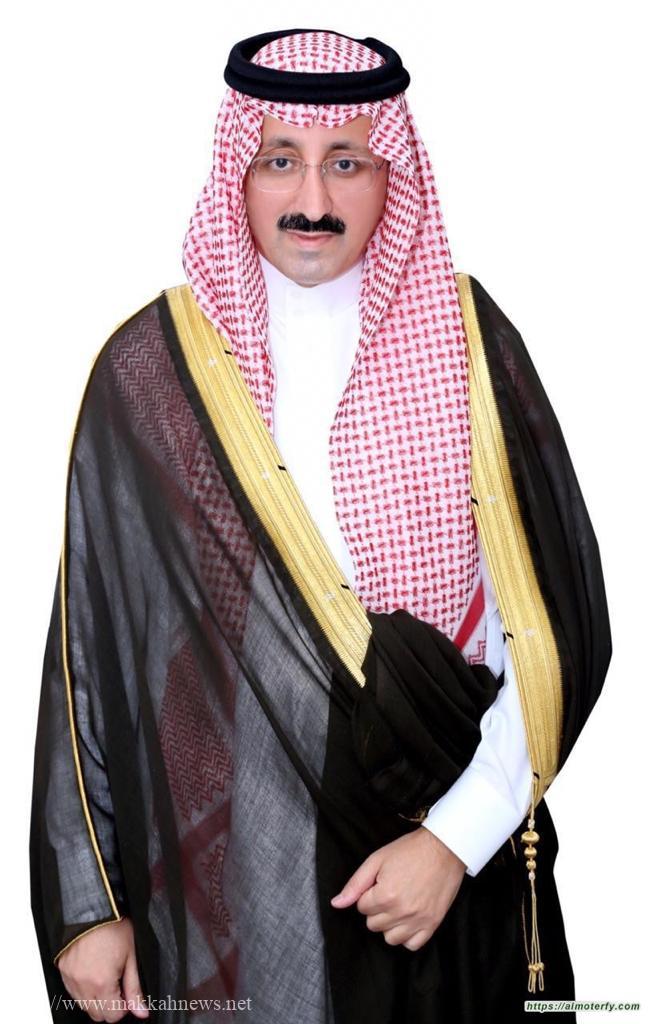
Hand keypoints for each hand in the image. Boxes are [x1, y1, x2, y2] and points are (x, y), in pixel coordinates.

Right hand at [57, 917, 148, 1021]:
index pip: (113, 1016)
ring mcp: (70, 978)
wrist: (93, 905)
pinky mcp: (62, 970)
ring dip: (96, 999)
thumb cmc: (113, 925)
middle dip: (110, 1006)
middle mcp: (83, 984)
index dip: (124, 1007)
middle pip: (97, 1015)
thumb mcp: (132, 956)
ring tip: (106, 975)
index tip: (128, 993)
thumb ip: (135, 988)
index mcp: (102, 983)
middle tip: (118, 984)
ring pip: (83, 1006)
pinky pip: (72, 991)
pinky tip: (93, 971)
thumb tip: (142, 1011)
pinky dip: (83, 989)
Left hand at [330, 827, 466, 950]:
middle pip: (373, 925)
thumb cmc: (410, 851)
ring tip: (398, 905)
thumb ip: (355, 884)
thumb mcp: (377, 859)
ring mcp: (418, 920)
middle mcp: (401, 911)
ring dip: (390, 924)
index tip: (379, 884)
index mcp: (385, 895)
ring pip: (390, 939)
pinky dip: (407, 936)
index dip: (368, 894)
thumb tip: (336, 904)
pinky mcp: (432, 925)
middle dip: (377, 909)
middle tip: (389, 892)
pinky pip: (412, 945)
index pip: (362, 909)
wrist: (444, 849)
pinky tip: (408, 919)